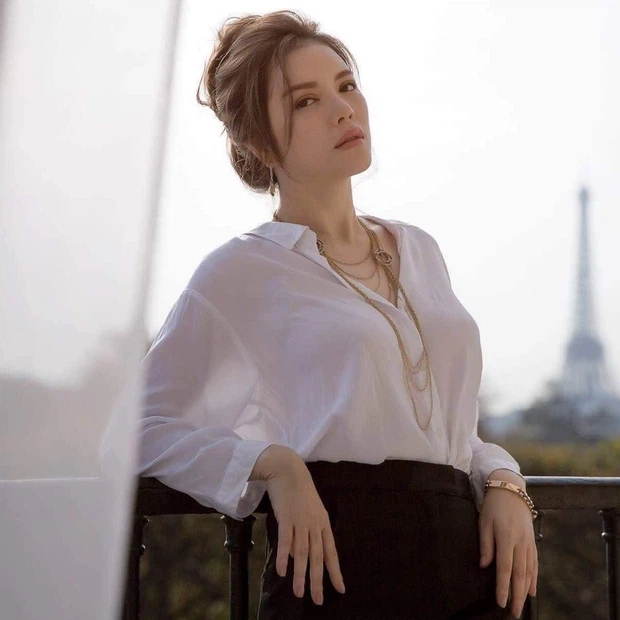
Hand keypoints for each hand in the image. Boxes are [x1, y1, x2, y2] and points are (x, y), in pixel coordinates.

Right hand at [251, 445, 345, 605]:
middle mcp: (314, 524)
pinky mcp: (286, 517)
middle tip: (317, 600)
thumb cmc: (297, 490)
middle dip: (318, 580)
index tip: (340, 589)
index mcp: (323, 523)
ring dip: (301, 574)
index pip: (331, 552)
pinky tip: (282, 571)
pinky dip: (284, 556)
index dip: (335, 571)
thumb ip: (306, 534)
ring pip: (303, 552)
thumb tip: (298, 557)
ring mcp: (301, 521)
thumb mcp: (308, 512)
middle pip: (318, 556)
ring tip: (299, 593)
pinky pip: (286, 540)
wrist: (287, 469)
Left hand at [478, 471, 537, 618]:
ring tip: (521, 606)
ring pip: (528, 571)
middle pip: (519, 574)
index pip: (504, 568)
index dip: (502, 586)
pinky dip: (534, 578)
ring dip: (525, 590)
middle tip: (513, 613)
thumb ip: (485, 544)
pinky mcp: (532, 540)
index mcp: (505, 537)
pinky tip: (531, 590)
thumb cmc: (493, 504)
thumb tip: (484, 565)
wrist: (510, 488)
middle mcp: (519, 542)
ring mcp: (528, 542)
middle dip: (516, 595)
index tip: (500, 602)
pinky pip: (534, 563)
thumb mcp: (484, 521)